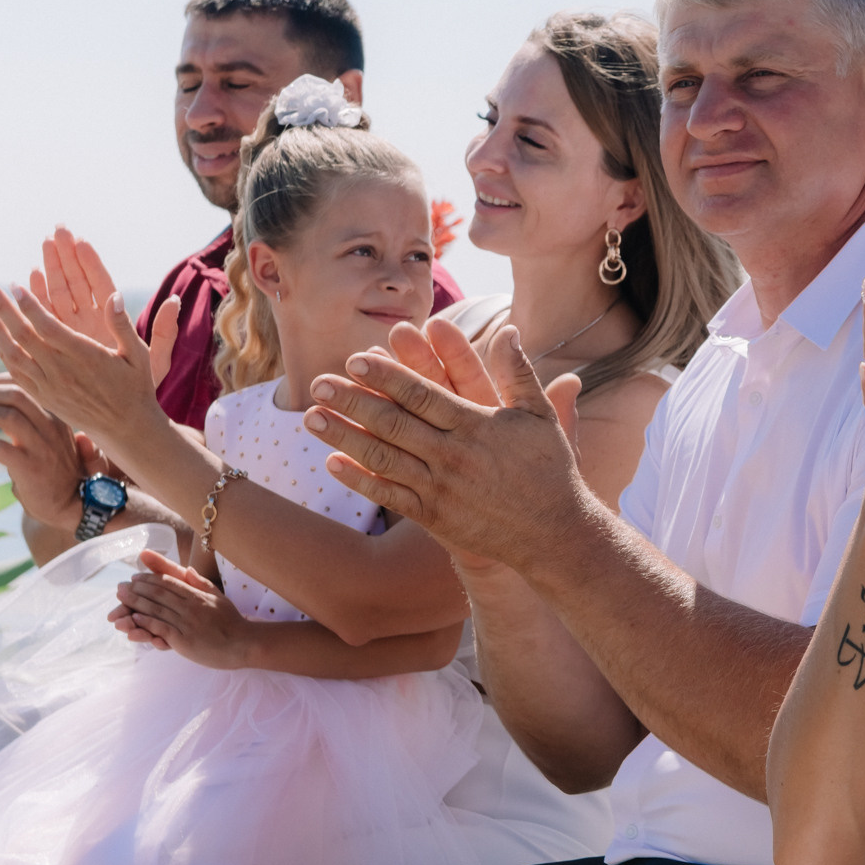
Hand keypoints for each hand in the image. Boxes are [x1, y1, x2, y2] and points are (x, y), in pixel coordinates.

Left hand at [0, 279, 168, 451]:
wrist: (126, 430)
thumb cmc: (135, 388)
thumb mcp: (139, 355)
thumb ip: (122, 325)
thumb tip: (116, 295)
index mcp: (84, 355)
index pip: (47, 325)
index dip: (28, 304)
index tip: (14, 284)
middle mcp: (61, 370)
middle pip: (22, 335)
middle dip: (2, 308)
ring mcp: (49, 386)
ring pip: (13, 354)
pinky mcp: (44, 397)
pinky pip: (17, 374)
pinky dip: (4, 354)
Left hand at [0, 373, 90, 526]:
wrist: (72, 502)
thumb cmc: (56, 468)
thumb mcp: (51, 436)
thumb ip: (32, 418)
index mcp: (56, 415)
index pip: (26, 385)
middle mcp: (51, 427)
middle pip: (15, 395)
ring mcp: (42, 447)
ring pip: (7, 417)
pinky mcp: (30, 468)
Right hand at [34, 227, 180, 388]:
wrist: (120, 414)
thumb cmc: (141, 387)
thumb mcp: (156, 360)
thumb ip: (165, 331)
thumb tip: (175, 300)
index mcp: (115, 320)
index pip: (102, 285)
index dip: (92, 262)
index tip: (82, 240)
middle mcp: (94, 320)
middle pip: (79, 281)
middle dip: (68, 255)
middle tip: (58, 229)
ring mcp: (75, 327)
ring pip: (61, 292)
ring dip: (52, 268)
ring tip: (44, 243)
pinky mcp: (60, 339)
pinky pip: (47, 313)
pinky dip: (39, 295)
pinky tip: (31, 275)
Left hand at [108, 551, 252, 666]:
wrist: (244, 644)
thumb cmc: (232, 622)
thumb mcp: (219, 597)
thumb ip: (201, 583)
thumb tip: (187, 569)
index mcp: (197, 595)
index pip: (169, 582)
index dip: (149, 578)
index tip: (135, 577)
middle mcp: (190, 606)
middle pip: (158, 593)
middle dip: (136, 588)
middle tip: (120, 587)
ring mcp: (186, 622)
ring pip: (156, 609)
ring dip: (135, 602)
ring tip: (121, 599)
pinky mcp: (184, 639)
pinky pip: (161, 627)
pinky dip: (146, 621)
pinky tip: (135, 617)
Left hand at [301, 316, 590, 568]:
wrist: (553, 535)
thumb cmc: (550, 470)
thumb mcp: (541, 417)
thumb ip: (520, 373)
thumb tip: (507, 329)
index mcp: (477, 426)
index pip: (423, 394)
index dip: (387, 375)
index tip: (356, 358)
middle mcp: (454, 456)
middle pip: (393, 422)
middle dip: (353, 401)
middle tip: (318, 383)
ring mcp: (441, 489)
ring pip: (383, 457)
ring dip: (344, 436)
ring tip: (310, 417)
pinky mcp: (435, 518)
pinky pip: (390, 495)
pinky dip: (360, 480)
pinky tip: (333, 464)